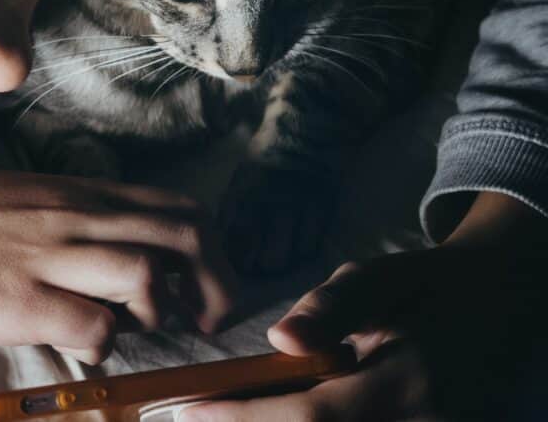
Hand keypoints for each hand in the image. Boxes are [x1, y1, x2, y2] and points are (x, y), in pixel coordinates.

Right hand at [0, 170, 236, 363]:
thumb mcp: (18, 195)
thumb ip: (71, 213)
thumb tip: (113, 244)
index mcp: (75, 192)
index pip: (175, 204)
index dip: (210, 248)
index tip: (205, 284)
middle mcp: (72, 216)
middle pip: (183, 235)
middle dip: (215, 283)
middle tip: (204, 319)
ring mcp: (47, 256)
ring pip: (147, 274)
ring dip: (162, 313)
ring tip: (143, 333)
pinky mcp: (18, 301)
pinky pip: (93, 327)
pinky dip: (107, 347)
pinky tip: (89, 352)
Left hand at [180, 192, 547, 420]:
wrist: (497, 303)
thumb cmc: (425, 285)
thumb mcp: (377, 278)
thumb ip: (330, 308)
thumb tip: (280, 340)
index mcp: (407, 379)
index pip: (310, 416)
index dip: (244, 418)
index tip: (190, 408)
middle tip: (199, 414)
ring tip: (233, 411)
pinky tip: (276, 415)